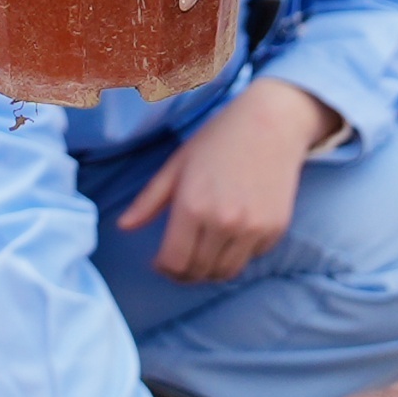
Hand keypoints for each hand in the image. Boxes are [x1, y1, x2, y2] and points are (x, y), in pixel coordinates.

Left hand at [117, 83, 319, 281]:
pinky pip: (250, 258)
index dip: (164, 269)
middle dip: (184, 274)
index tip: (161, 262)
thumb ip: (148, 201)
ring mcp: (252, 229)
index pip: (174, 262)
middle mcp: (223, 223)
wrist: (272, 123)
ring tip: (203, 255)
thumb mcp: (177, 165)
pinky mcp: (274, 230)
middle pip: (198, 272)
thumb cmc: (218, 140)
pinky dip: (237, 255)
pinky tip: (230, 236)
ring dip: (210, 271)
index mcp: (193, 206)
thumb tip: (123, 227)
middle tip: (180, 262)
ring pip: (225, 273)